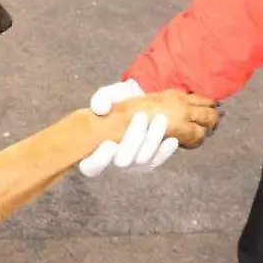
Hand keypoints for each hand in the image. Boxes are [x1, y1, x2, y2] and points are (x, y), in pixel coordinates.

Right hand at [78, 81, 218, 177]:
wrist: (139, 103)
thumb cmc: (118, 101)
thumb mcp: (108, 95)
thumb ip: (102, 99)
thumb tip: (100, 109)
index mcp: (93, 150)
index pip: (90, 167)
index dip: (99, 160)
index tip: (109, 143)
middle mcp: (111, 161)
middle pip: (122, 162)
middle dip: (133, 141)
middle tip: (141, 116)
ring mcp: (131, 165)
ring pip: (142, 160)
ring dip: (153, 140)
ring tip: (161, 118)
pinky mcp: (148, 163)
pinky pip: (156, 161)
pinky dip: (165, 151)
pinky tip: (172, 140)